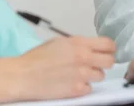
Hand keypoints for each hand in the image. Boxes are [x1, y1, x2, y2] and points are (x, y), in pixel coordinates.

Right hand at [0, 36, 115, 103]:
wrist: (23, 75)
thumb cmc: (37, 58)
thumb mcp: (60, 43)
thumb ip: (79, 44)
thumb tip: (92, 48)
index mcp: (79, 43)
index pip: (108, 44)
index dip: (109, 49)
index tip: (105, 52)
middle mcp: (83, 57)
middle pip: (110, 61)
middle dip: (104, 63)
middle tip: (95, 65)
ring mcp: (81, 74)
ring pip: (101, 76)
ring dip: (93, 76)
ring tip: (80, 75)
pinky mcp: (76, 90)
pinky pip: (90, 89)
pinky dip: (83, 87)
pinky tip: (72, 83)